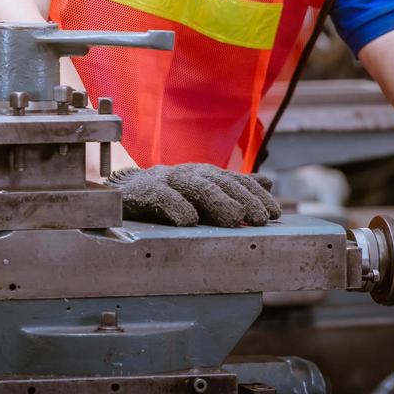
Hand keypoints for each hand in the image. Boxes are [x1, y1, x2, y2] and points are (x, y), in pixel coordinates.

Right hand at [110, 164, 281, 227]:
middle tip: (260, 218)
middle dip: (242, 199)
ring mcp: (166, 180)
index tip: (274, 213)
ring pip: (195, 187)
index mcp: (203, 174)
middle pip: (219, 182)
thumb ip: (232, 188)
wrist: (120, 193)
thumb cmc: (166, 194)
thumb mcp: (202, 191)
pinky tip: (188, 220)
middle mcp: (188, 173)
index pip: (234, 181)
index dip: (255, 195)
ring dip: (217, 202)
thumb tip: (267, 181)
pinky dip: (176, 207)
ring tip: (235, 220)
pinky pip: (161, 196)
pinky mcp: (143, 191)